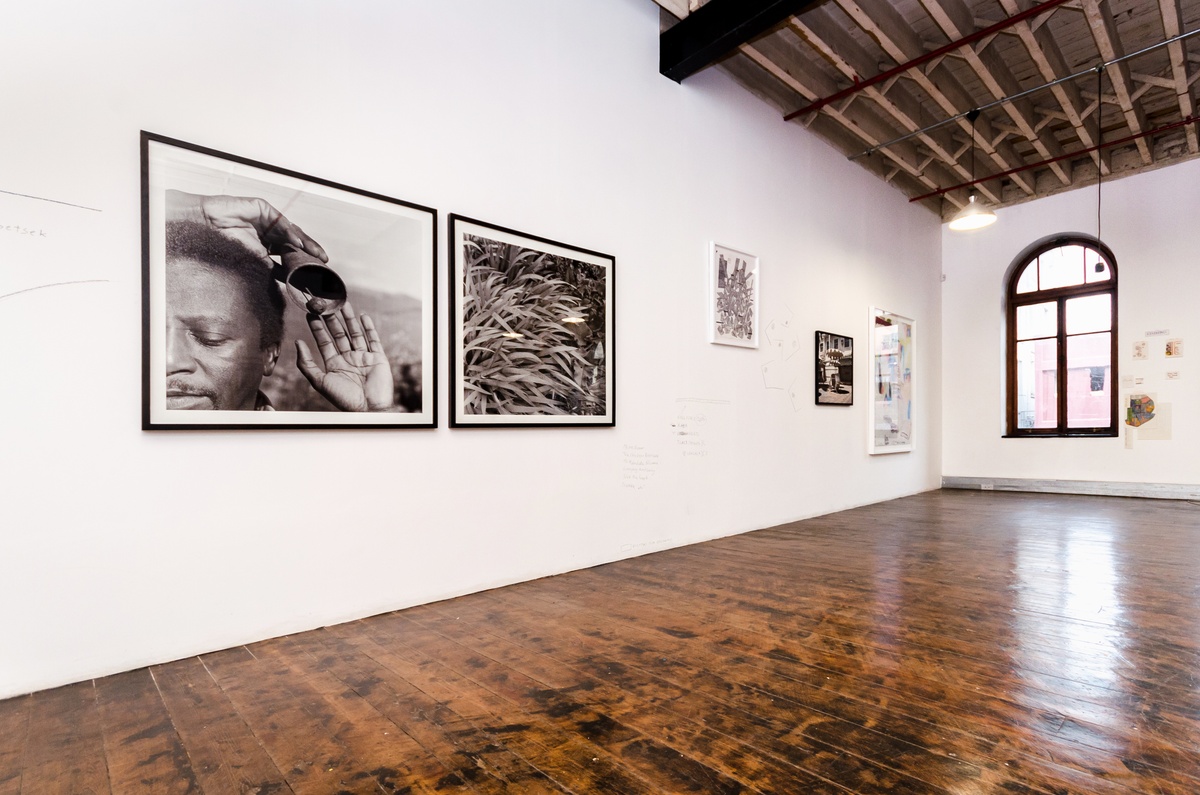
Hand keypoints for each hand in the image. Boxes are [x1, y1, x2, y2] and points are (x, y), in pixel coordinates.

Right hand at [166, 190, 327, 264]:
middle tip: (323, 261)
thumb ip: (272, 269)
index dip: (304, 262)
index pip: (291, 253)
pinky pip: (279, 220)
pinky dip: (288, 232)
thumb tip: (291, 283)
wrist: (203, 227)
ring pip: (291, 230)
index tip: (318, 273)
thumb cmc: (223, 245)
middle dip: (310, 251)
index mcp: (268, 245)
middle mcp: (270, 232)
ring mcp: (267, 219)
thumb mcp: (254, 262)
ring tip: (314, 254)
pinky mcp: (262, 208)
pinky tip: (296, 242)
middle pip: (295, 241)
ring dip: (304, 242)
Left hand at [295, 303, 394, 411]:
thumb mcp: (320, 381)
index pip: (324, 341)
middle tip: (326, 304)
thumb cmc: (343, 398)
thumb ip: (307, 363)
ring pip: (355, 334)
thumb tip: (297, 342)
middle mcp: (348, 359)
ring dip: (349, 319)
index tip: (311, 313)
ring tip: (343, 304)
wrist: (368, 408)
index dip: (317, 327)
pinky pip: (373, 340)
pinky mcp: (378, 358)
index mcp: (334, 364)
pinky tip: (363, 316)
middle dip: (332, 319)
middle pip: (339, 334)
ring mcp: (363, 357)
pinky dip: (369, 328)